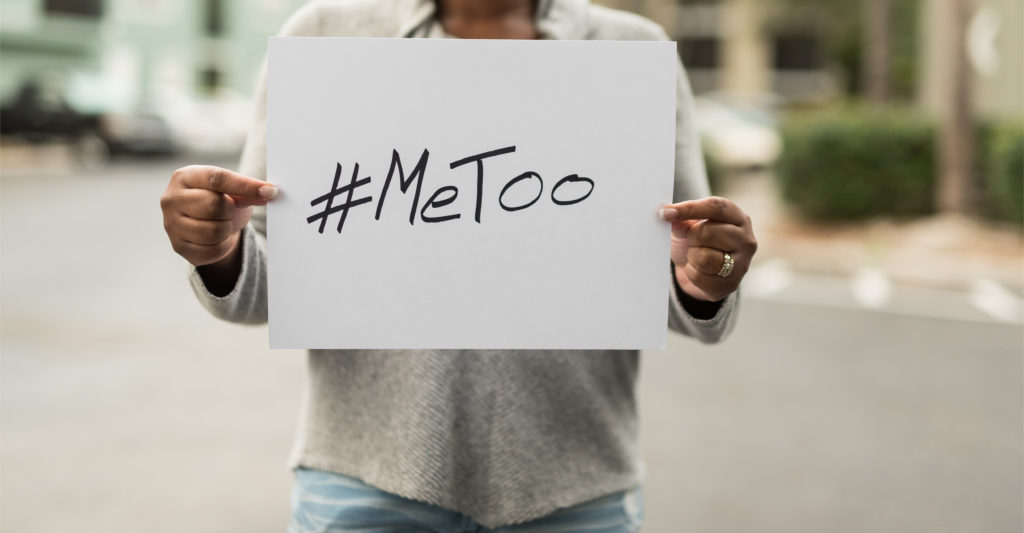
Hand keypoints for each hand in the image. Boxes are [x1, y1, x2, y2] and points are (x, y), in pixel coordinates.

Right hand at [160, 165, 276, 268]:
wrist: (207, 226)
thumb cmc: (221, 201)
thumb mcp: (233, 192)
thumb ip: (248, 191)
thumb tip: (269, 192)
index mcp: (185, 177)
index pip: (216, 178)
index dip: (245, 186)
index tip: (270, 192)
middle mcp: (171, 199)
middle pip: (214, 206)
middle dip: (229, 210)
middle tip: (228, 211)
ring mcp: (171, 224)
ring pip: (213, 231)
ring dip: (226, 229)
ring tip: (222, 223)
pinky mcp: (178, 246)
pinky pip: (212, 251)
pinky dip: (223, 246)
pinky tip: (218, 239)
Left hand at [660, 196, 756, 301]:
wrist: (699, 273)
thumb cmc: (696, 243)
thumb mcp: (687, 226)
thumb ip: (681, 219)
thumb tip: (667, 213)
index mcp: (737, 218)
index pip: (715, 207)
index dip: (689, 208)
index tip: (666, 212)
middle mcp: (745, 239)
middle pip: (706, 232)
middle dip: (691, 238)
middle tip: (693, 242)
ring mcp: (741, 264)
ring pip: (703, 257)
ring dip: (692, 257)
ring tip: (696, 256)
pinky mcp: (730, 284)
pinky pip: (699, 277)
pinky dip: (691, 273)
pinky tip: (699, 271)